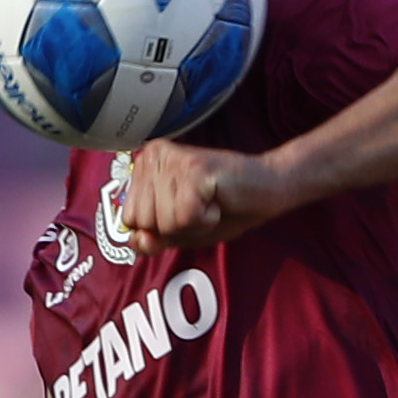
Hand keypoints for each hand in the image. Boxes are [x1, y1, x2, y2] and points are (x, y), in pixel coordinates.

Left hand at [122, 139, 297, 252]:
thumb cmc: (225, 208)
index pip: (129, 220)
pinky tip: (217, 201)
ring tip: (210, 202)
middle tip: (200, 206)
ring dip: (193, 224)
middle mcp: (152, 156)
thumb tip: (135, 240)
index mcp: (143, 167)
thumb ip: (153, 238)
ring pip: (164, 222)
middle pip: (143, 221)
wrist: (267, 191)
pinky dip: (206, 220)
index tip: (186, 210)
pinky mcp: (193, 169)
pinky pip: (185, 217)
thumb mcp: (181, 230)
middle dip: (175, 227)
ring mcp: (171, 161)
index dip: (161, 228)